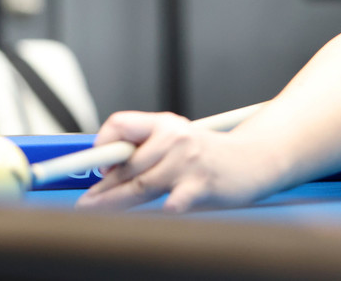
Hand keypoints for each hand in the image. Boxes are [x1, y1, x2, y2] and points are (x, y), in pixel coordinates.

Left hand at [75, 111, 280, 212]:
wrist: (255, 159)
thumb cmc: (209, 156)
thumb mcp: (178, 142)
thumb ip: (147, 151)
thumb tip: (106, 173)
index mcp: (164, 124)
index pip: (120, 125)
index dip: (102, 145)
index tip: (96, 167)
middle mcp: (174, 138)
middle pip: (126, 165)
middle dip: (102, 189)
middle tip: (85, 205)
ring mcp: (188, 161)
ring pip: (141, 185)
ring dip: (115, 203)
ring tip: (98, 215)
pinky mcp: (202, 184)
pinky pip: (174, 202)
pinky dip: (163, 210)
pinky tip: (156, 214)